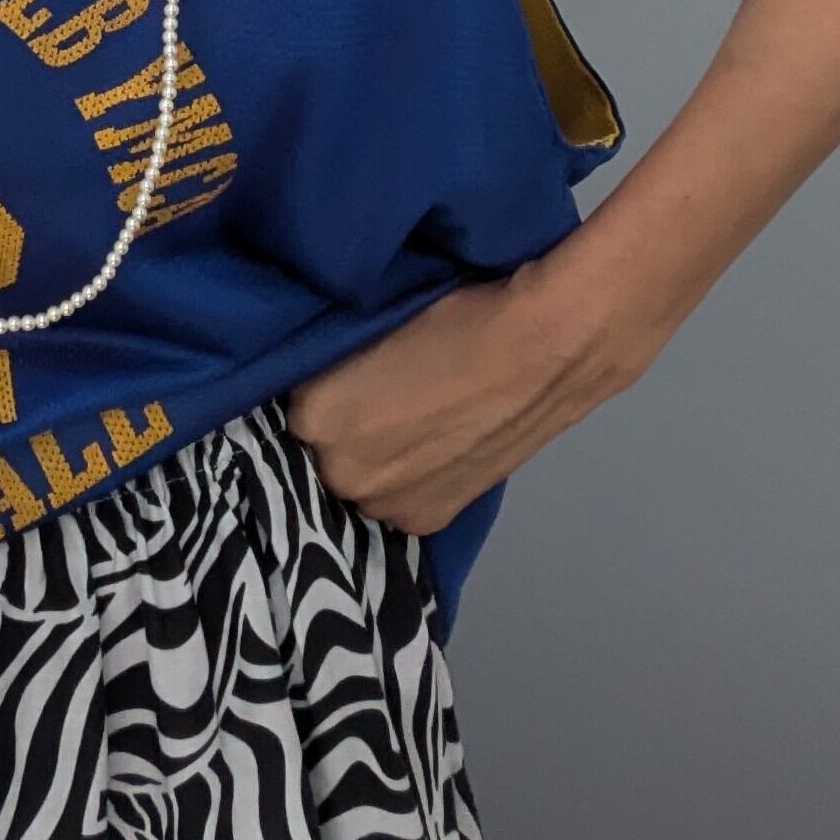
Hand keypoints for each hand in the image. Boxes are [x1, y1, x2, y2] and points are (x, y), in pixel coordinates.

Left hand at [284, 252, 647, 534]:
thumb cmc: (457, 317)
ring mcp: (385, 503)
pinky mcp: (426, 521)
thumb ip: (335, 361)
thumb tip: (322, 373)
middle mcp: (339, 471)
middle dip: (347, 427)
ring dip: (378, 458)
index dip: (326, 386)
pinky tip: (440, 446)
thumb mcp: (371, 323)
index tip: (351, 371)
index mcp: (315, 416)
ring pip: (362, 477)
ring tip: (420, 421)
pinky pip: (400, 499)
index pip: (296, 404)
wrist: (544, 348)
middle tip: (388, 394)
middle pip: (324, 448)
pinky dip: (414, 479)